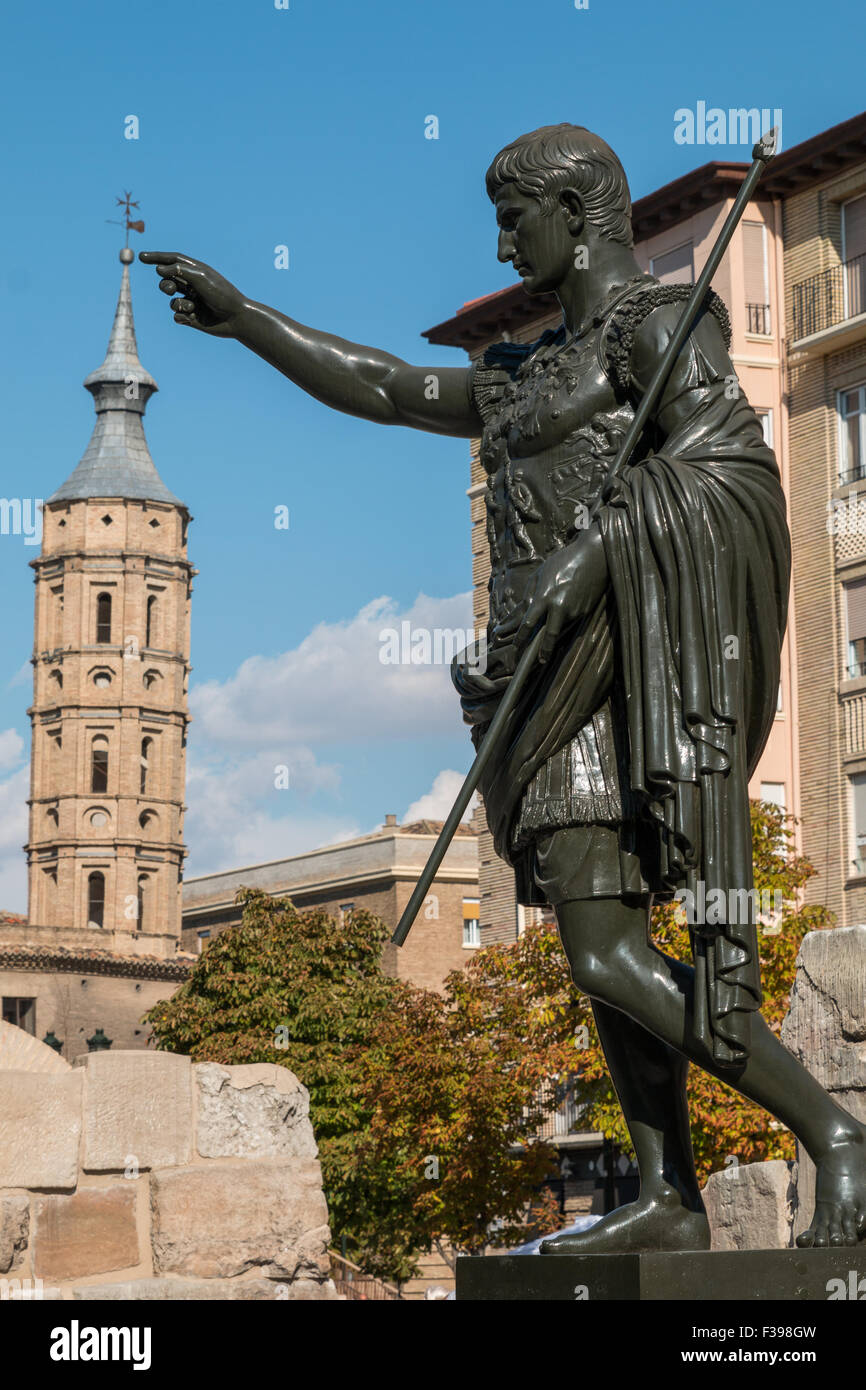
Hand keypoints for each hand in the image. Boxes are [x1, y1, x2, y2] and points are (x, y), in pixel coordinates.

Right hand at [139, 251, 245, 336]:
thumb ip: (178, 271)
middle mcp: (192, 286)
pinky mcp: (191, 317)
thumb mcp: (200, 278)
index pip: (172, 261)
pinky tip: (195, 317)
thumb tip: (158, 269)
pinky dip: (182, 316)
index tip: (141, 257)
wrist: (236, 318)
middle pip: (166, 281)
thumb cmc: (222, 294)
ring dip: (179, 304)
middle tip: (171, 289)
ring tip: (192, 307)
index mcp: (196, 272)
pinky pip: (176, 316)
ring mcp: (191, 301)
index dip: (156, 258)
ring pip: (170, 301)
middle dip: (165, 285)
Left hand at [493, 525, 606, 662]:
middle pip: (549, 635)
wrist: (593, 556)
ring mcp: (574, 610)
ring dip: (556, 628)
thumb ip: (529, 595)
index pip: (528, 624)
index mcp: (544, 597)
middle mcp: (559, 607)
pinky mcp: (585, 610)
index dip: (521, 638)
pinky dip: (567, 616)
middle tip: (540, 661)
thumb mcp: (540, 575)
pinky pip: (571, 618)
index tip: (516, 647)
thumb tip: (520, 613)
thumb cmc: (563, 562)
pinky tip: (569, 603)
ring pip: (561, 626)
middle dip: (544, 651)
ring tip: (552, 626)